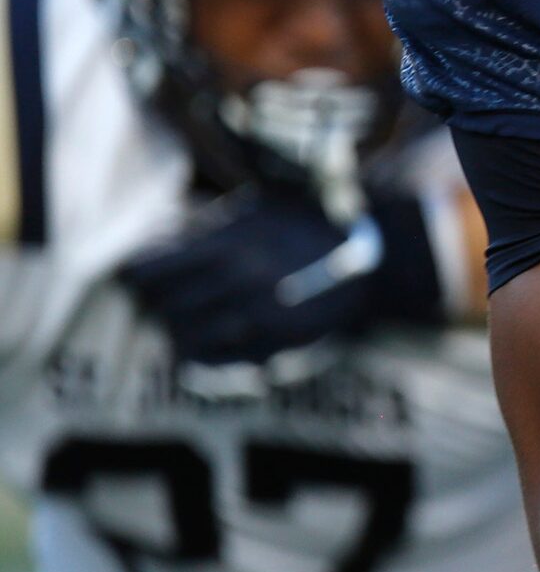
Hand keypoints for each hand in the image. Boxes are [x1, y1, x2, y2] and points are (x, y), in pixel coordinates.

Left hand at [118, 183, 446, 364]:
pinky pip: (212, 362)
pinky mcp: (274, 346)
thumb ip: (200, 226)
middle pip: (157, 308)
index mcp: (227, 243)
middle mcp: (238, 282)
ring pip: (179, 337)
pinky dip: (199, 354)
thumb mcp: (253, 209)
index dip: (136, 276)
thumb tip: (147, 245)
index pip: (143, 274)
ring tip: (187, 320)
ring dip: (176, 329)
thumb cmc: (304, 228)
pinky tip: (206, 341)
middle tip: (164, 300)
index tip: (142, 277)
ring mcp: (258, 317)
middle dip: (155, 304)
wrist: (370, 261)